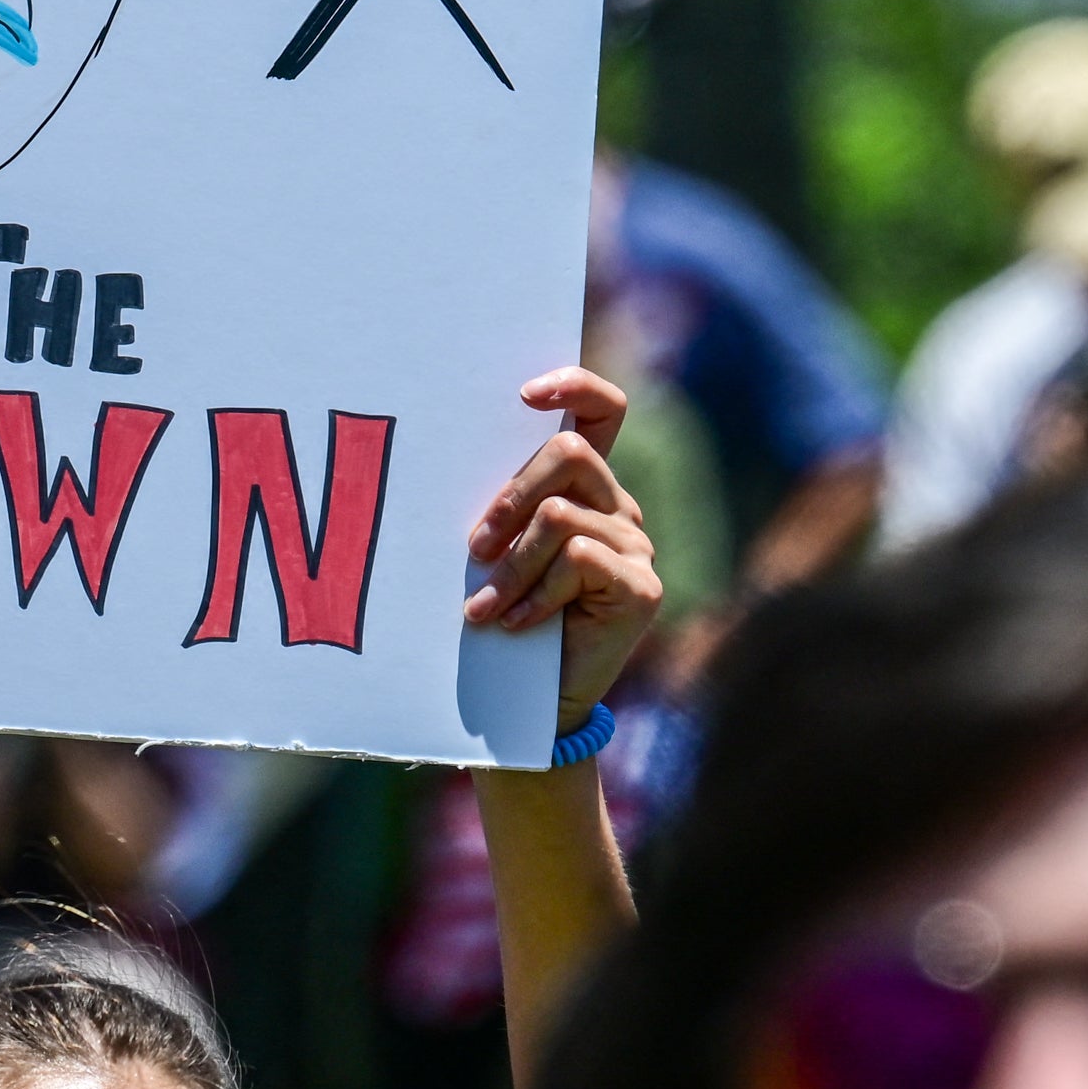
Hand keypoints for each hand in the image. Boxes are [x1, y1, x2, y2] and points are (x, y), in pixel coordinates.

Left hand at [464, 368, 661, 735]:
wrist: (528, 702)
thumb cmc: (500, 618)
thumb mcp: (495, 552)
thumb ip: (498, 508)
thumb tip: (445, 456)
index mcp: (584, 488)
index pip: (602, 410)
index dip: (575, 386)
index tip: (525, 395)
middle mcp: (617, 507)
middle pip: (568, 453)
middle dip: (510, 496)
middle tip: (475, 547)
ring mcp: (636, 546)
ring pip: (560, 517)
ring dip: (510, 567)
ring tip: (484, 609)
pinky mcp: (642, 588)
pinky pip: (578, 560)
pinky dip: (535, 594)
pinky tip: (517, 625)